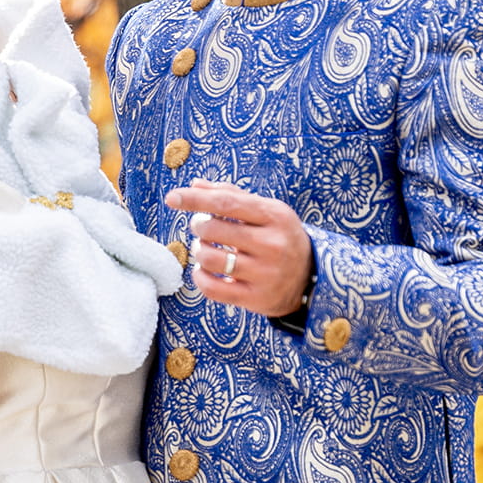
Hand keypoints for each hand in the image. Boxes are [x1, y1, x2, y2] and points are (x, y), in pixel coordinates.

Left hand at [166, 181, 311, 317]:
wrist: (310, 277)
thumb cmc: (278, 236)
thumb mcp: (266, 211)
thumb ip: (232, 195)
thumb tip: (195, 184)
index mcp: (274, 216)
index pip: (227, 203)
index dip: (195, 200)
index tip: (172, 198)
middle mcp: (272, 244)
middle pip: (213, 230)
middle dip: (199, 226)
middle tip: (203, 228)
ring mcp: (264, 273)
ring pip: (209, 259)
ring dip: (199, 251)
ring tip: (205, 249)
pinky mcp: (255, 298)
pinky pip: (211, 288)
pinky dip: (200, 277)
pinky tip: (206, 271)